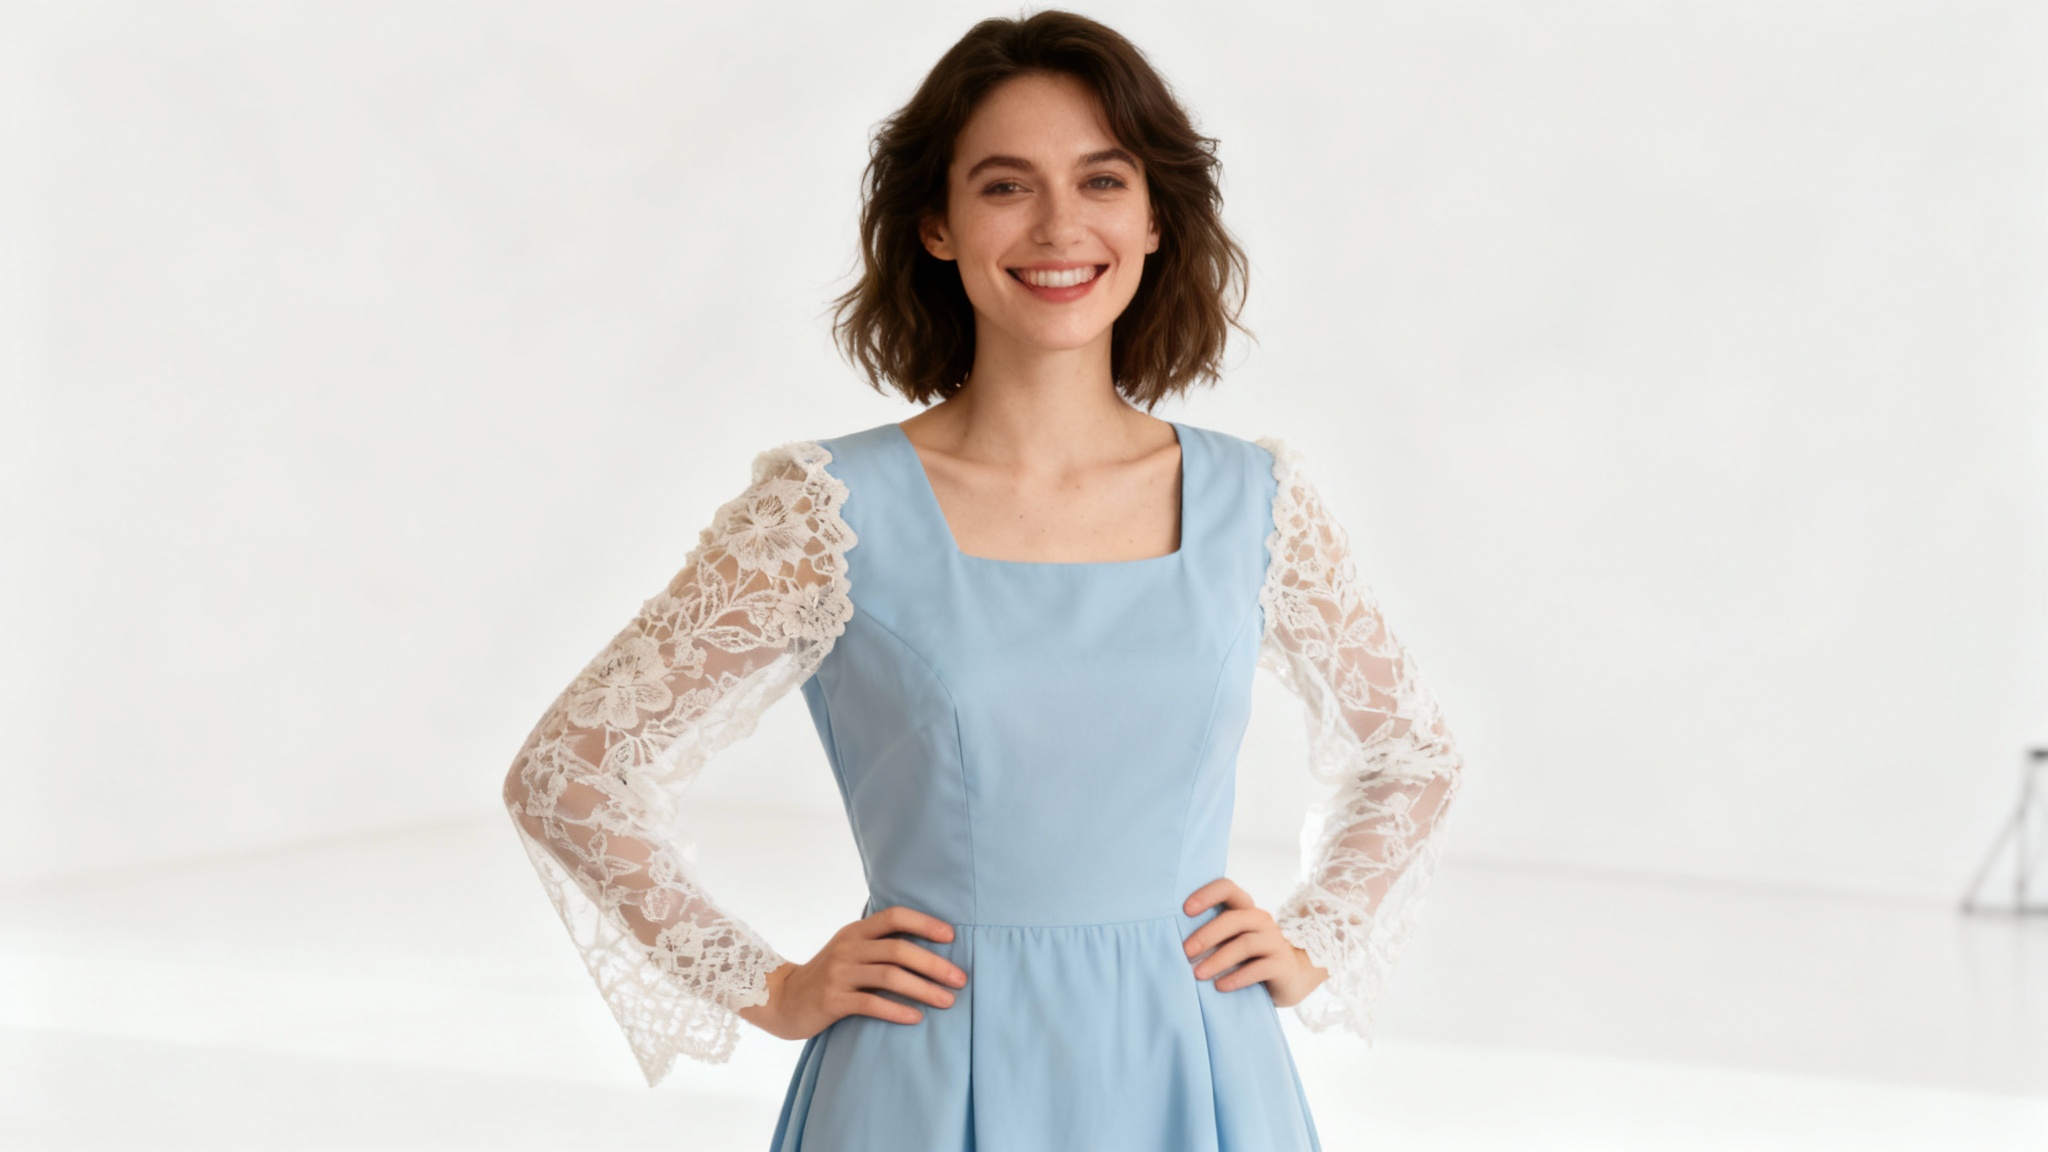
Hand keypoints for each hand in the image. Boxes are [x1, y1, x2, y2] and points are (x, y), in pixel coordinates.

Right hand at [737, 905, 967, 1040]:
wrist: (783, 1000)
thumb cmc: (828, 976)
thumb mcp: (850, 951)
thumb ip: (879, 944)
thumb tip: (930, 945)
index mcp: (855, 931)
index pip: (894, 916)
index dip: (925, 923)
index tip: (952, 937)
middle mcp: (848, 947)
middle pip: (899, 950)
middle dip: (934, 964)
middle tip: (961, 979)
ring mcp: (839, 973)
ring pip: (890, 977)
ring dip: (924, 989)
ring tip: (948, 1001)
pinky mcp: (832, 1001)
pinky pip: (871, 1004)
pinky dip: (897, 1010)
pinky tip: (917, 1018)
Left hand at [1181, 878, 1328, 1008]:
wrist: (1290, 978)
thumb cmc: (1249, 957)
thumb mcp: (1231, 941)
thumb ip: (1211, 935)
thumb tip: (1170, 940)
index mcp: (1245, 909)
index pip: (1227, 888)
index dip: (1206, 895)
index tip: (1185, 910)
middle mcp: (1261, 920)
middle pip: (1233, 919)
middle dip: (1206, 935)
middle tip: (1185, 952)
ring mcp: (1274, 942)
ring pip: (1244, 944)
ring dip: (1218, 960)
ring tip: (1198, 974)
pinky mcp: (1281, 965)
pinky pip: (1258, 969)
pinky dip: (1237, 977)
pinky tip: (1220, 986)